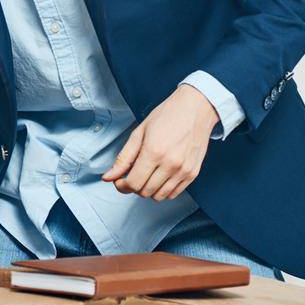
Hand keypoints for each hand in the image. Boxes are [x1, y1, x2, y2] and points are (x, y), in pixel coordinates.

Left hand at [102, 84, 218, 199]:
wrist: (195, 109)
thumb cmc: (167, 116)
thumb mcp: (139, 133)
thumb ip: (123, 158)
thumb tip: (109, 176)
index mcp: (154, 152)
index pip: (133, 183)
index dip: (122, 185)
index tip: (119, 180)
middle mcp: (170, 164)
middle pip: (145, 192)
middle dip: (133, 187)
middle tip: (132, 175)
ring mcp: (183, 170)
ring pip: (159, 196)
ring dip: (148, 190)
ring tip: (146, 175)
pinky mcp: (193, 173)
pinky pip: (174, 193)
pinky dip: (163, 190)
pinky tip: (159, 177)